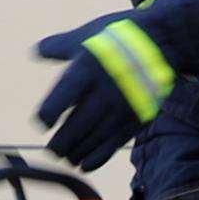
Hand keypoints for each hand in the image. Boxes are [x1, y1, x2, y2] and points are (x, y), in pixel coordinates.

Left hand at [33, 12, 176, 167]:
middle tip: (53, 149)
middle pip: (71, 131)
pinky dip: (95, 159)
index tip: (43, 122)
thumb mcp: (86, 36)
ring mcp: (119, 110)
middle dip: (59, 145)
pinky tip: (84, 163)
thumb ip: (59, 47)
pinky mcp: (134, 120)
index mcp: (84, 71)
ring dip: (74, 154)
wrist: (163, 42)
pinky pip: (110, 147)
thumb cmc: (119, 36)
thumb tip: (36, 52)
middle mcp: (101, 93)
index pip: (56, 104)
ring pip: (89, 143)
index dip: (45, 117)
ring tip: (68, 156)